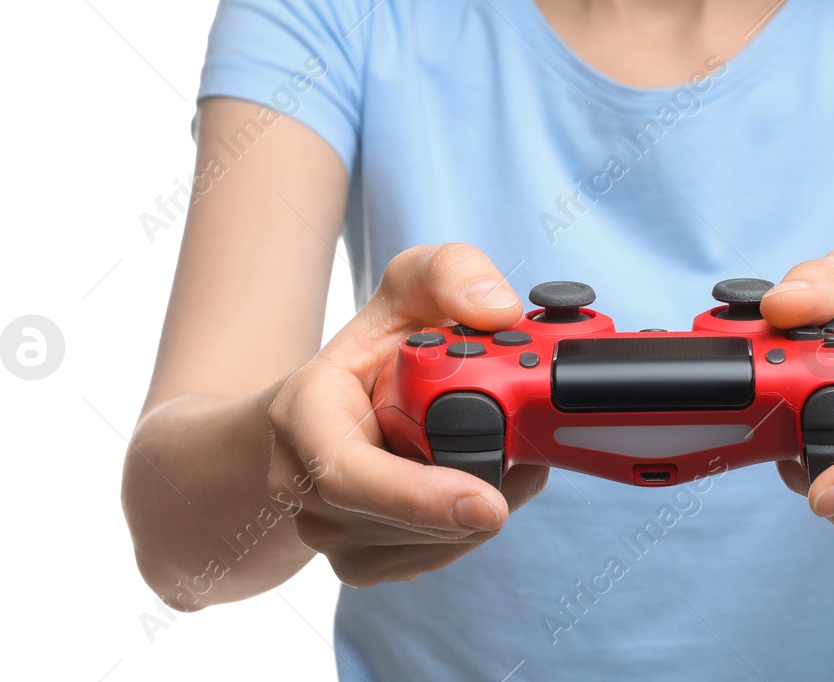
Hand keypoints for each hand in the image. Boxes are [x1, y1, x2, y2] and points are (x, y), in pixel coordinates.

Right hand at [265, 243, 548, 585]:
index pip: (349, 475)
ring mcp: (331, 532)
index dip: (421, 496)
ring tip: (505, 454)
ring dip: (486, 507)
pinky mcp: (364, 561)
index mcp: (301, 415)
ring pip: (432, 544)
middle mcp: (304, 486)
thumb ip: (451, 273)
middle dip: (479, 496)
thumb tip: (496, 310)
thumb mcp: (408, 285)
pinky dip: (474, 526)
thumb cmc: (373, 350)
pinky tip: (480, 482)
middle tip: (531, 459)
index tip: (491, 500)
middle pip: (404, 519)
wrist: (331, 410)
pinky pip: (437, 557)